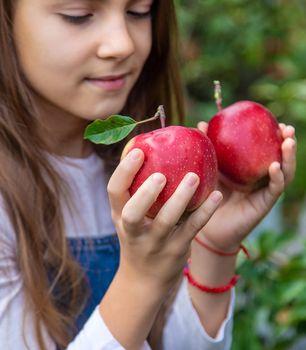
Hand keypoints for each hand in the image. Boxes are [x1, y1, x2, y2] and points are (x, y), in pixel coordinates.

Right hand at [107, 148, 221, 289]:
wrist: (144, 280)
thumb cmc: (139, 237)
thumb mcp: (128, 217)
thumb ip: (135, 191)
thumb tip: (151, 150)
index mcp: (120, 216)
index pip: (114, 191)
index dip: (124, 171)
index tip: (139, 151)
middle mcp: (134, 231)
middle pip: (133, 213)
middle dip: (145, 194)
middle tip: (161, 175)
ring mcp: (155, 243)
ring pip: (166, 221)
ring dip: (180, 199)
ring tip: (193, 176)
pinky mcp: (176, 250)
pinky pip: (192, 228)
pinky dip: (205, 211)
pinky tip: (217, 195)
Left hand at [196, 122, 295, 251]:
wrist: (207, 225)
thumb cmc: (208, 196)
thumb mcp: (210, 169)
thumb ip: (209, 148)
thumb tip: (202, 122)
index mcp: (250, 169)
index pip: (267, 149)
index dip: (274, 135)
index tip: (274, 119)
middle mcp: (261, 178)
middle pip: (281, 158)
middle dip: (288, 142)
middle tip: (287, 128)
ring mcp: (264, 191)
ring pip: (284, 172)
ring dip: (289, 157)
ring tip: (288, 141)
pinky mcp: (263, 204)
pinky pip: (274, 189)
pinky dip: (277, 177)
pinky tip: (273, 167)